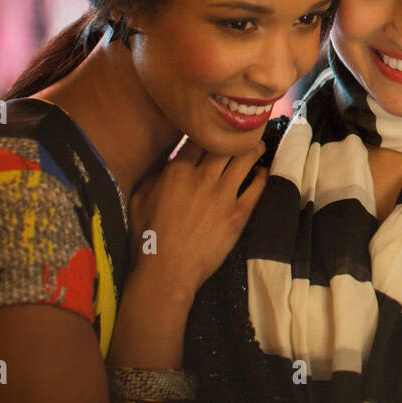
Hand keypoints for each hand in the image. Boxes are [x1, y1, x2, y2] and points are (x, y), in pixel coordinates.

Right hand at [126, 136, 268, 298]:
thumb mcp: (139, 201)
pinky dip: (262, 177)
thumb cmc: (147, 239)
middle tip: (244, 133)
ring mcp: (223, 195)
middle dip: (236, 136)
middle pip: (226, 145)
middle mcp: (203, 178)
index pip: (198, 139)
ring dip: (254, 150)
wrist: (167, 272)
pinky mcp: (238, 215)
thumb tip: (164, 163)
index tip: (214, 130)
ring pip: (245, 160)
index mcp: (177, 171)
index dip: (208, 132)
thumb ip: (152, 176)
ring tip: (259, 146)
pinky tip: (262, 172)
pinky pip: (257, 188)